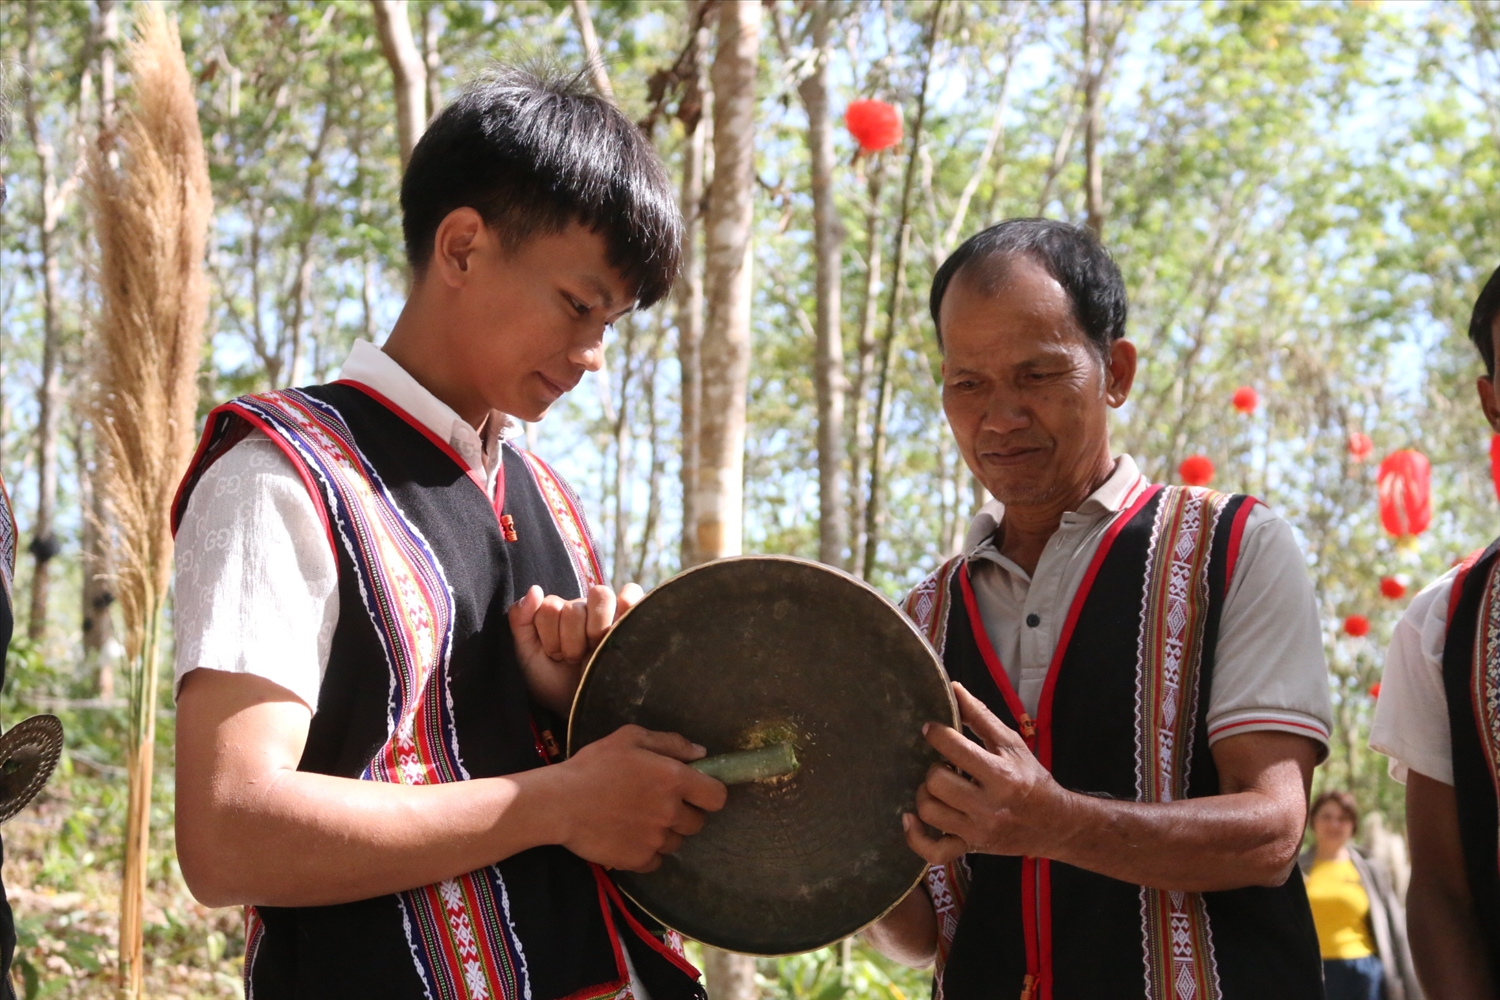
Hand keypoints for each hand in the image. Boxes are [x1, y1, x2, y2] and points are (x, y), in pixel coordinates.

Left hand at [508, 582, 643, 713]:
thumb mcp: (525, 653)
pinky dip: (628, 601)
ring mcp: (610, 612)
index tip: (553, 656)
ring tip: (594, 651)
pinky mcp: (632, 620)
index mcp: (559, 610)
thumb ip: (520, 619)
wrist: (576, 706)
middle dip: (571, 638)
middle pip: (576, 605)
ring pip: (602, 596)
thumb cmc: (550, 680)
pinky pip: (632, 594)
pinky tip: (617, 627)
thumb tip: (535, 589)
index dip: (549, 634)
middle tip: (573, 658)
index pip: (551, 606)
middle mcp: (584, 608)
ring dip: (596, 628)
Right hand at [551, 725, 727, 871]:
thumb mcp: (630, 738)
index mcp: (674, 779)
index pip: (718, 797)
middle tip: (657, 803)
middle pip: (698, 822)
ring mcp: (656, 840)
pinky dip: (647, 851)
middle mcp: (671, 812)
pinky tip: (627, 835)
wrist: (560, 802)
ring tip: (637, 819)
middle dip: (684, 813)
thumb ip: (671, 743)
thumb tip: (701, 754)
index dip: (709, 793)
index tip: (695, 791)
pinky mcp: (639, 861)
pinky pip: (656, 860)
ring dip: (665, 833)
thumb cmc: (594, 765)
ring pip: (676, 842)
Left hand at [904, 682, 1070, 864]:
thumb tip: (954, 688)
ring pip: (929, 812)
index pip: (954, 749)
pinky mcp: (970, 848)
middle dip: (933, 768)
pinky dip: (915, 837)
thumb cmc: (1030, 778)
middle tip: (943, 765)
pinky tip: (909, 818)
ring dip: (925, 794)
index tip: (932, 729)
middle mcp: (988, 806)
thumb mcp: (1012, 743)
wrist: (1054, 823)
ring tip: (937, 787)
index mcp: (1000, 775)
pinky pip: (933, 852)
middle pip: (936, 783)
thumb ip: (981, 716)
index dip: (936, 734)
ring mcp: (977, 830)